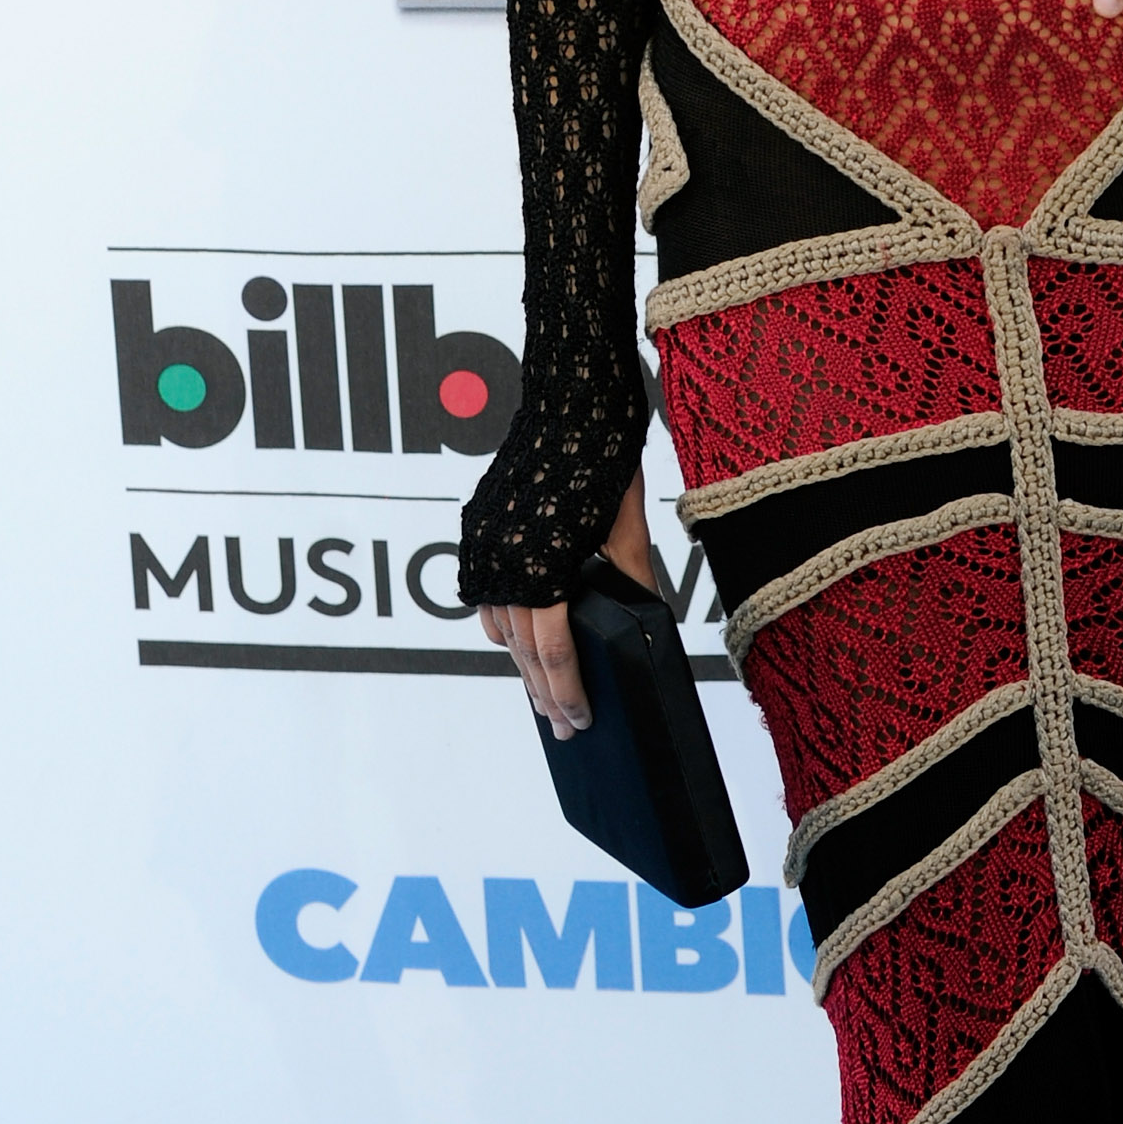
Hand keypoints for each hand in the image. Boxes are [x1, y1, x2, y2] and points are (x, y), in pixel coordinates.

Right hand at [477, 466, 655, 735]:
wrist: (568, 396)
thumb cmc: (604, 454)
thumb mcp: (629, 524)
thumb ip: (633, 580)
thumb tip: (646, 623)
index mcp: (543, 563)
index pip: (553, 650)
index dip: (567, 691)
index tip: (580, 720)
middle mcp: (503, 560)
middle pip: (523, 649)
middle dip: (545, 692)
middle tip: (564, 727)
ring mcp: (483, 545)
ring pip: (501, 626)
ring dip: (523, 664)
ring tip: (544, 694)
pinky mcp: (476, 529)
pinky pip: (487, 593)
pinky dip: (505, 622)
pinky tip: (523, 640)